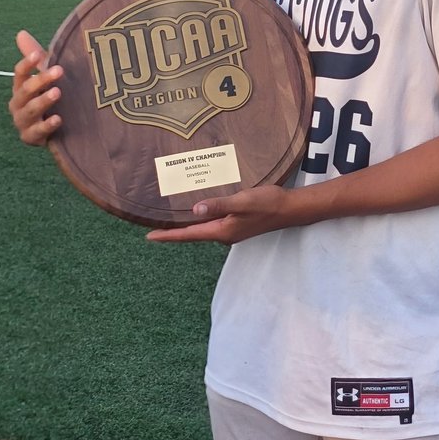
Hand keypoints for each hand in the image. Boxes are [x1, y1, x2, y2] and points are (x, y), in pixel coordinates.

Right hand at [9, 30, 62, 145]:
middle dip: (40, 80)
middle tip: (59, 70)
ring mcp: (23, 122)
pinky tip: (59, 119)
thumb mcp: (46, 79)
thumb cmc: (51, 101)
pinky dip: (47, 126)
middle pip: (25, 90)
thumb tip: (20, 33)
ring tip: (58, 92)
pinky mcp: (31, 138)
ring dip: (43, 101)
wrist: (59, 132)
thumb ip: (37, 59)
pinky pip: (37, 132)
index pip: (19, 73)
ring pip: (30, 110)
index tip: (39, 54)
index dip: (27, 63)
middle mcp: (18, 104)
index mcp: (21, 88)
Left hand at [146, 184, 301, 244]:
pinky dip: (200, 220)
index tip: (149, 237)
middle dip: (173, 232)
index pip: (188, 235)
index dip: (168, 236)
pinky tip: (197, 211)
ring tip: (169, 220)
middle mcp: (223, 234)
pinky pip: (212, 224)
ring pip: (202, 230)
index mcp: (221, 231)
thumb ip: (218, 205)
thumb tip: (194, 210)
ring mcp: (231, 231)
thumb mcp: (241, 202)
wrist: (289, 209)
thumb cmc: (267, 204)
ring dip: (186, 227)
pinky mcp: (237, 224)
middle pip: (192, 235)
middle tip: (153, 228)